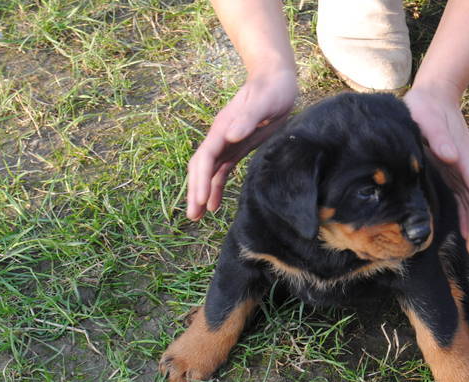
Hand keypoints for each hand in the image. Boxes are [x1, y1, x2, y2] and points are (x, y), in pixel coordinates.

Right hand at [186, 69, 297, 219]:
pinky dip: (215, 187)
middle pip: (201, 167)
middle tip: (193, 216)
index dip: (200, 179)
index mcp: (223, 128)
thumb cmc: (272, 88)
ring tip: (197, 216)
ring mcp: (227, 143)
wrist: (275, 79)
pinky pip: (221, 171)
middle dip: (195, 191)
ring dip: (202, 193)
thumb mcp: (264, 102)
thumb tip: (231, 136)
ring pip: (208, 172)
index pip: (205, 157)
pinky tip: (214, 204)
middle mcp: (221, 137)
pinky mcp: (236, 147)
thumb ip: (248, 118)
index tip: (199, 200)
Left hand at [403, 84, 468, 258]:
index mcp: (464, 157)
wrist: (432, 95)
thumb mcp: (428, 119)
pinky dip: (462, 215)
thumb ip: (438, 136)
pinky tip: (459, 231)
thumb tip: (450, 156)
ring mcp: (459, 171)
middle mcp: (465, 167)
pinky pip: (459, 198)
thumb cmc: (427, 106)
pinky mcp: (450, 172)